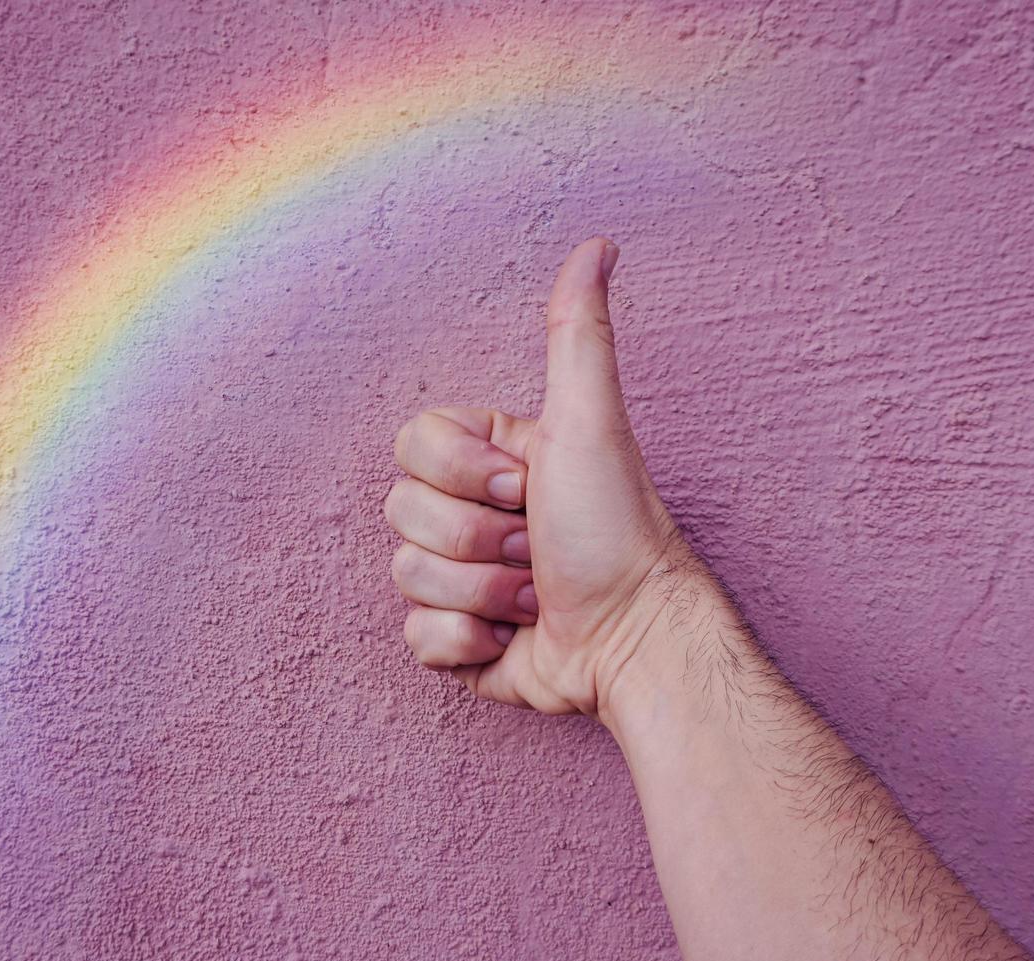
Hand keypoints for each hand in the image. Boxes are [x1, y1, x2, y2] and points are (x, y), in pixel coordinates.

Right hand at [384, 238, 688, 716]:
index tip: (526, 485)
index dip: (463, 474)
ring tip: (536, 595)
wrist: (631, 639)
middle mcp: (472, 514)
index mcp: (491, 459)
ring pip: (406, 574)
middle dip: (477, 537)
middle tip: (537, 544)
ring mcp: (462, 578)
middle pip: (402, 512)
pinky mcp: (458, 642)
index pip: (412, 447)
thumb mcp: (589, 421)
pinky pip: (415, 637)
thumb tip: (598, 244)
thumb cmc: (616, 529)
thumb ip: (577, 333)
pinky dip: (466, 643)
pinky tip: (512, 637)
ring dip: (480, 591)